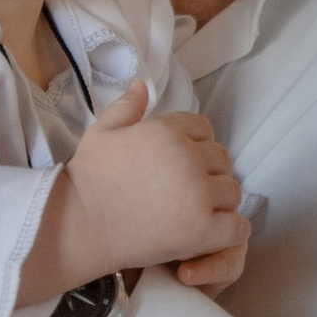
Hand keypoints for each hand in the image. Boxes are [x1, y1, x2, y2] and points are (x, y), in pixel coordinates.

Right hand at [37, 83, 243, 293]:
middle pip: (222, 159)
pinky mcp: (202, 230)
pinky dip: (228, 230)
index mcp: (167, 131)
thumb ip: (126, 106)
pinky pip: (237, 227)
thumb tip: (142, 83)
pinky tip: (209, 233)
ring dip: (218, 201)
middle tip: (185, 192)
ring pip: (232, 191)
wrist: (78, 227)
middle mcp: (188, 158)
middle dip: (208, 172)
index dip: (193, 145)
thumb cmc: (87, 179)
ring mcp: (197, 195)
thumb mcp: (101, 133)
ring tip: (194, 212)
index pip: (204, 129)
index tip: (177, 165)